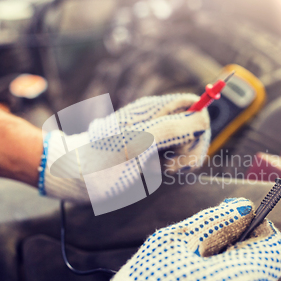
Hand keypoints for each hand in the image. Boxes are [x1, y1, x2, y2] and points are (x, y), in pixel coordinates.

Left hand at [39, 94, 209, 204]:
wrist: (76, 175)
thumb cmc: (104, 160)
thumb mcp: (141, 142)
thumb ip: (174, 127)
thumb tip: (203, 118)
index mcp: (156, 109)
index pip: (194, 105)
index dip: (199, 124)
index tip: (188, 143)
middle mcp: (157, 119)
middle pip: (195, 127)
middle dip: (191, 148)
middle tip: (171, 163)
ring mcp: (154, 135)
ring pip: (186, 144)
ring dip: (180, 161)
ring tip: (157, 167)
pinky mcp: (150, 151)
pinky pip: (172, 157)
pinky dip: (168, 167)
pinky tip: (152, 171)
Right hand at [53, 198, 280, 280]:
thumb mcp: (175, 244)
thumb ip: (216, 221)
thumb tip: (243, 208)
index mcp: (246, 280)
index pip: (275, 245)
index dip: (256, 228)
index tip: (234, 224)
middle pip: (258, 270)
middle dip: (234, 255)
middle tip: (197, 254)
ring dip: (224, 280)